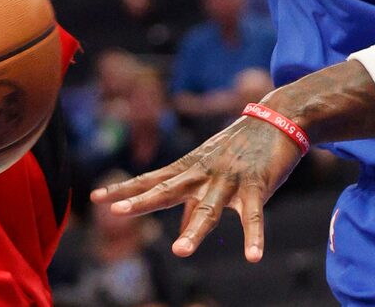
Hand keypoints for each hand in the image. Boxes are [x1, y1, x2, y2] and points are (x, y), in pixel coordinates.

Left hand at [91, 113, 303, 261]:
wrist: (278, 118)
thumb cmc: (241, 147)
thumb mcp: (211, 168)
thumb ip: (194, 200)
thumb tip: (180, 230)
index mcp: (190, 168)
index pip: (151, 179)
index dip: (125, 189)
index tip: (96, 198)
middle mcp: (203, 173)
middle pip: (168, 190)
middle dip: (143, 201)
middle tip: (118, 211)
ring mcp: (228, 179)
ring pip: (208, 208)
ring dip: (194, 231)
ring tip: (180, 252)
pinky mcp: (255, 186)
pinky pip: (254, 216)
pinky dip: (254, 237)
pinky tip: (253, 257)